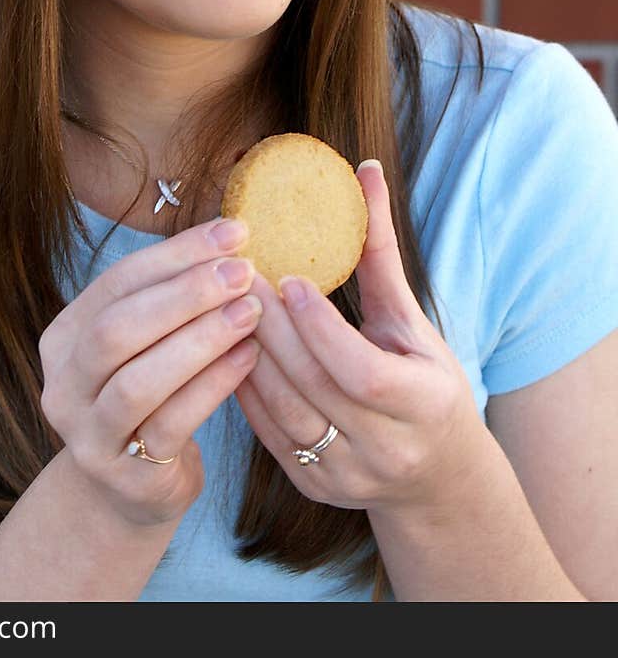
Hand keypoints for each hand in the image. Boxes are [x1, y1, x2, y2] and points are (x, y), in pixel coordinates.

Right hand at [39, 217, 261, 527]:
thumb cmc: (153, 397)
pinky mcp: (123, 476)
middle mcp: (63, 385)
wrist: (131, 489)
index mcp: (65, 337)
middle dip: (184, 294)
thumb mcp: (148, 343)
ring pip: (137, 381)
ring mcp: (88, 435)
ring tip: (250, 313)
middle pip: (117, 328)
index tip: (234, 232)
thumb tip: (231, 236)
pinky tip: (249, 359)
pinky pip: (170, 425)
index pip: (118, 281)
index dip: (177, 254)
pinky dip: (212, 387)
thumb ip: (172, 296)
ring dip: (199, 340)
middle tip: (243, 272)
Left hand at [234, 161, 485, 513]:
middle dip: (270, 327)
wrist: (436, 476)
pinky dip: (243, 385)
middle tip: (236, 274)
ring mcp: (348, 475)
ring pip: (282, 411)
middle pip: (314, 386)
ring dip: (247, 353)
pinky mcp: (314, 486)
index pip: (363, 372)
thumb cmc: (427, 382)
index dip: (322, 328)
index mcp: (424, 404)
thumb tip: (362, 171)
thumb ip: (380, 253)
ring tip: (222, 303)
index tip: (289, 279)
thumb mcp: (414, 322)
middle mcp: (388, 449)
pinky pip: (267, 432)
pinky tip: (222, 344)